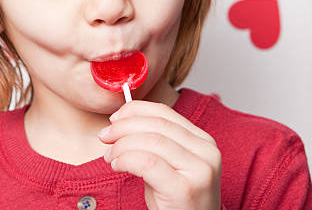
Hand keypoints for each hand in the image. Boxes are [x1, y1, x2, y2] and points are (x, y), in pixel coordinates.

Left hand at [97, 100, 221, 209]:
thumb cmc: (176, 203)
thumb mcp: (169, 166)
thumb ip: (155, 141)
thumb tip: (122, 119)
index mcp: (204, 142)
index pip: (165, 113)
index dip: (135, 110)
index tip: (114, 119)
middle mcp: (207, 152)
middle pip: (156, 124)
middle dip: (123, 126)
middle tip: (105, 136)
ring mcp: (199, 170)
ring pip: (150, 141)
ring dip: (122, 145)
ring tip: (110, 156)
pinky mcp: (184, 189)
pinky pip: (146, 162)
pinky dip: (126, 159)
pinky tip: (118, 166)